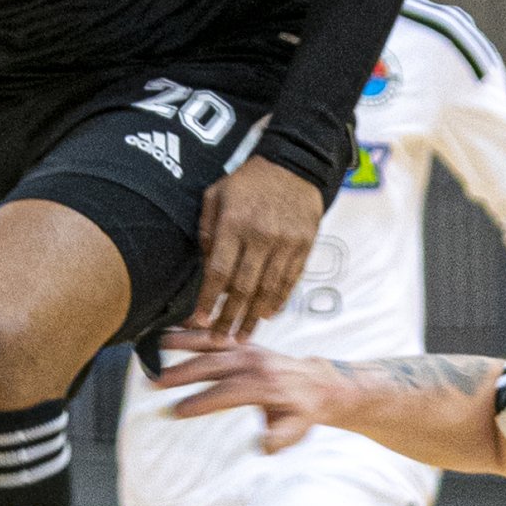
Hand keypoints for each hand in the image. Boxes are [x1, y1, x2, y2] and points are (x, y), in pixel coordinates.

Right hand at [155, 329, 344, 452]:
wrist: (318, 384)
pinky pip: (217, 332)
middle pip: (214, 365)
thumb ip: (279, 439)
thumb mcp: (296, 431)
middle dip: (183, 372)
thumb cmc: (302, 411)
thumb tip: (262, 446)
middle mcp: (255, 362)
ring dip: (184, 343)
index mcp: (266, 385)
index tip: (177, 410)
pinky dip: (196, 327)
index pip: (228, 392)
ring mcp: (248, 349)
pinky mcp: (243, 343)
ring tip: (157, 344)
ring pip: (213, 342)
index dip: (202, 401)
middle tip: (156, 381)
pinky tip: (175, 323)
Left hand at [193, 155, 323, 336]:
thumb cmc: (249, 182)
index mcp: (234, 223)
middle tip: (219, 339)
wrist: (294, 165)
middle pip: (242, 288)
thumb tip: (206, 263)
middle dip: (229, 318)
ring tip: (242, 336)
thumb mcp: (216, 194)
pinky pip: (291, 280)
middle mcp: (261, 236)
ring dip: (254, 317)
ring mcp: (286, 242)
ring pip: (268, 289)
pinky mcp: (305, 245)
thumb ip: (207, 228)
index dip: (208, 299)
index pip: (218, 271)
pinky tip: (267, 315)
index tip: (200, 321)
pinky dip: (279, 301)